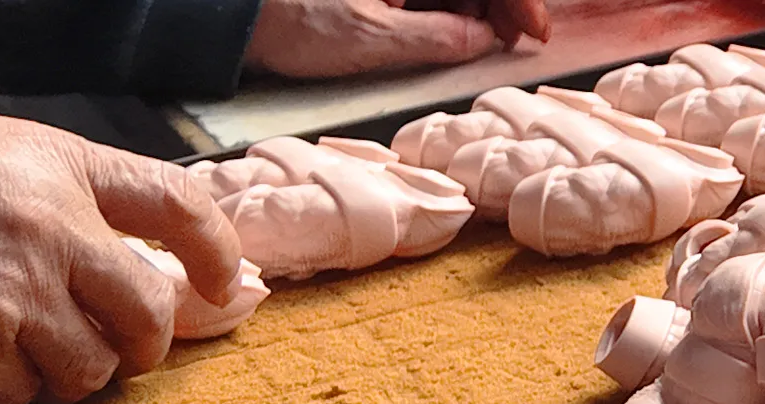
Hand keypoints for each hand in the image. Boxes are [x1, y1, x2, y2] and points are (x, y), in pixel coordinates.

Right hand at [0, 90, 242, 403]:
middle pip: (148, 316)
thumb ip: (57, 204)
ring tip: (3, 348)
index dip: (216, 252)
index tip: (226, 286)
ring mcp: (16, 294)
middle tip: (111, 353)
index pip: (176, 204)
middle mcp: (52, 230)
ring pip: (88, 372)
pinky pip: (16, 398)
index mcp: (58, 168)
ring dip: (57, 375)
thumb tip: (114, 266)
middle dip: (138, 349)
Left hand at [244, 0, 550, 78]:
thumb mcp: (371, 39)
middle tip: (517, 39)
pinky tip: (455, 27)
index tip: (532, 30)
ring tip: (488, 39)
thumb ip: (436, 37)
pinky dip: (446, 2)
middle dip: (499, 1)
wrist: (232, 16)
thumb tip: (482, 39)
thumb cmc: (291, 19)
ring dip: (475, 3)